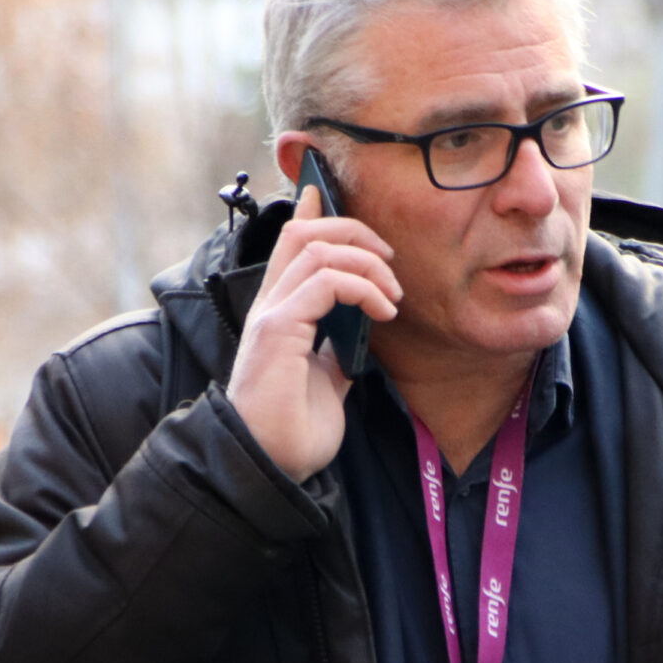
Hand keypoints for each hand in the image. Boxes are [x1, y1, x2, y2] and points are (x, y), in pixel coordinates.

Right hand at [223, 186, 400, 480]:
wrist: (270, 468)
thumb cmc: (293, 432)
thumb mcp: (325, 380)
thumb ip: (336, 349)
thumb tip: (358, 333)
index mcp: (278, 313)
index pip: (291, 245)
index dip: (314, 213)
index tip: (331, 195)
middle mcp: (269, 306)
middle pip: (303, 233)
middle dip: (353, 231)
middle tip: (389, 261)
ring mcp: (271, 315)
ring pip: (316, 249)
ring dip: (366, 262)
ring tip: (393, 296)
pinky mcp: (279, 330)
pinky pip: (324, 282)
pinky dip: (362, 287)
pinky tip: (382, 312)